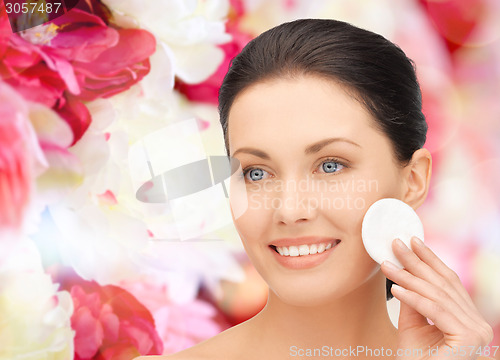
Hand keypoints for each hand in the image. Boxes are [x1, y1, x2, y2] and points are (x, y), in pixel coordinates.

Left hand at [381, 236, 494, 359]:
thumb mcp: (411, 325)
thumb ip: (412, 300)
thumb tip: (404, 270)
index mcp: (468, 319)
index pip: (447, 282)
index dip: (429, 259)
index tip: (412, 240)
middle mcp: (478, 324)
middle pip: (442, 285)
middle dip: (416, 262)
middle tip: (396, 244)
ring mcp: (477, 332)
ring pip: (435, 295)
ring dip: (408, 277)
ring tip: (387, 264)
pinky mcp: (468, 339)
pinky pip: (434, 311)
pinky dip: (413, 298)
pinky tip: (395, 288)